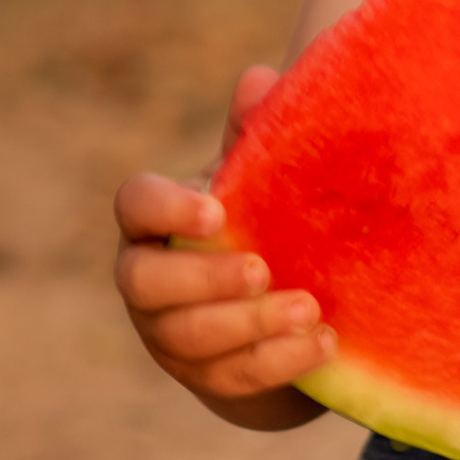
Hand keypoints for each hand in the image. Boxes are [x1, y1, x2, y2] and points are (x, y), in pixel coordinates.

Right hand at [112, 66, 336, 403]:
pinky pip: (234, 380)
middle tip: (262, 268)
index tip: (217, 210)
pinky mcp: (209, 381)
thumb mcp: (261, 179)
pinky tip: (325, 342)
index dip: (166, 210)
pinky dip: (279, 362)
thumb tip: (261, 79)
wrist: (280, 308)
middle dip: (204, 279)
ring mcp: (172, 338)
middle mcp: (148, 282)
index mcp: (154, 224)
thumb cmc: (262, 224)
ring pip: (190, 339)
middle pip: (146, 284)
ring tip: (309, 308)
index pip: (134, 207)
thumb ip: (257, 134)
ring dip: (250, 326)